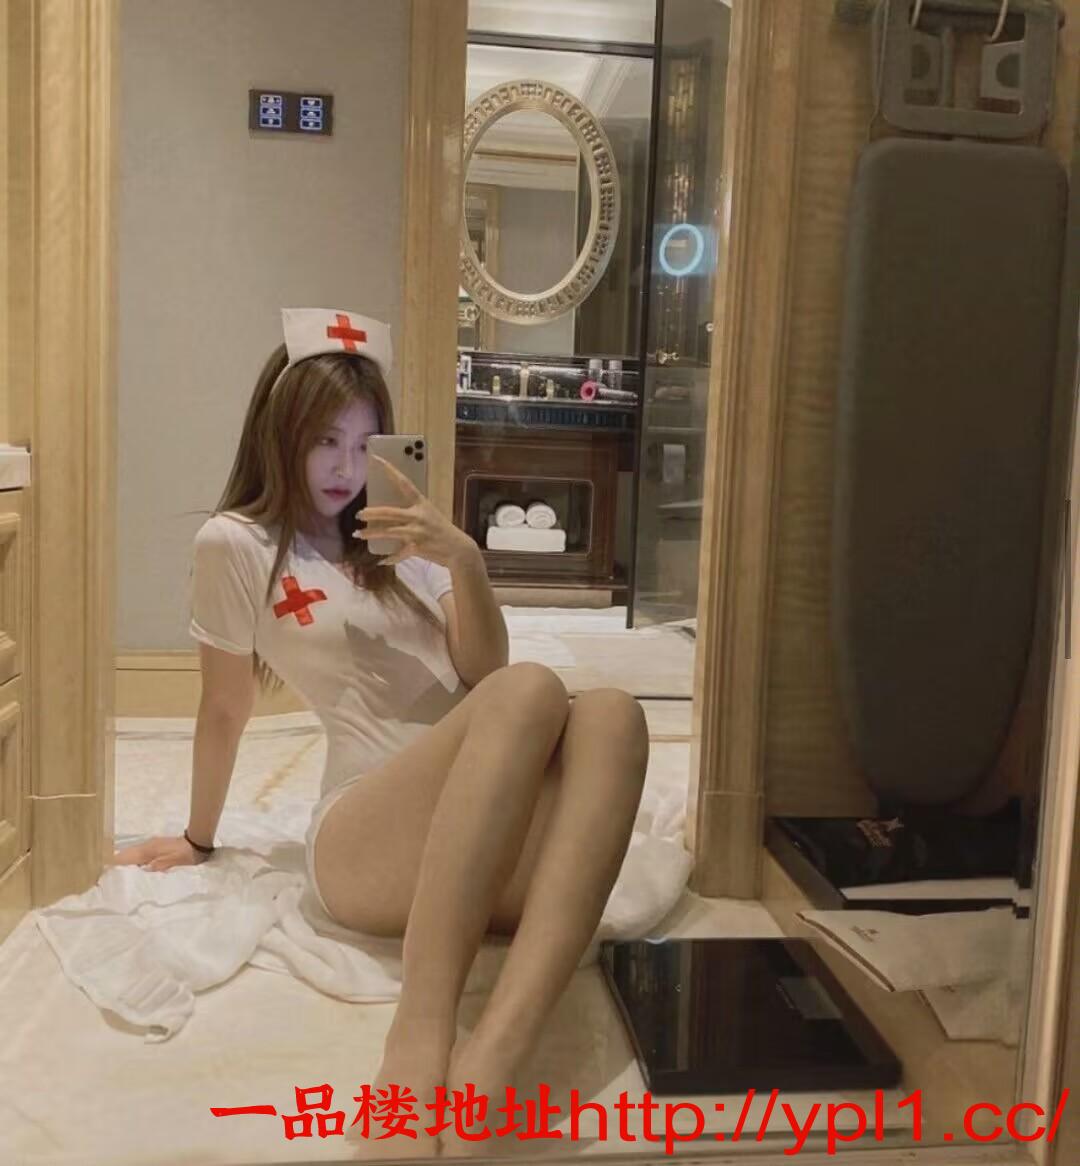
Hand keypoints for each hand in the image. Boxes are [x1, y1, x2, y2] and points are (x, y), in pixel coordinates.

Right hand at [108, 834, 210, 871]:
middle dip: (116, 865)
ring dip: (123, 863)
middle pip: (125, 855)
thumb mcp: (172, 862)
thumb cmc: (186, 854)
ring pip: (131, 854)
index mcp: (148, 850)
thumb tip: (140, 870)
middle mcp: (146, 846)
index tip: (104, 875)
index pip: (126, 857)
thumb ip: (157, 865)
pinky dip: (132, 861)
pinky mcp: (155, 847)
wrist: (198, 842)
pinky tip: (133, 869)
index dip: (114, 865)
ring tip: (116, 876)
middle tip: (107, 878)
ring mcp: (151, 845)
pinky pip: (139, 854)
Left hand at [355, 454, 477, 568]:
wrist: (458, 549)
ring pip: (389, 532)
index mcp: (421, 504)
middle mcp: (418, 516)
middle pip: (389, 512)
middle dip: (371, 513)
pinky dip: (390, 558)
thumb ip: (413, 512)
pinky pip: (399, 553)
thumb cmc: (442, 530)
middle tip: (359, 514)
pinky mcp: (417, 548)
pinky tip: (381, 560)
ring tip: (358, 534)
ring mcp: (417, 532)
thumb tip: (390, 514)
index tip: (377, 459)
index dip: (390, 470)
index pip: (404, 483)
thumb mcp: (430, 515)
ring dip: (371, 533)